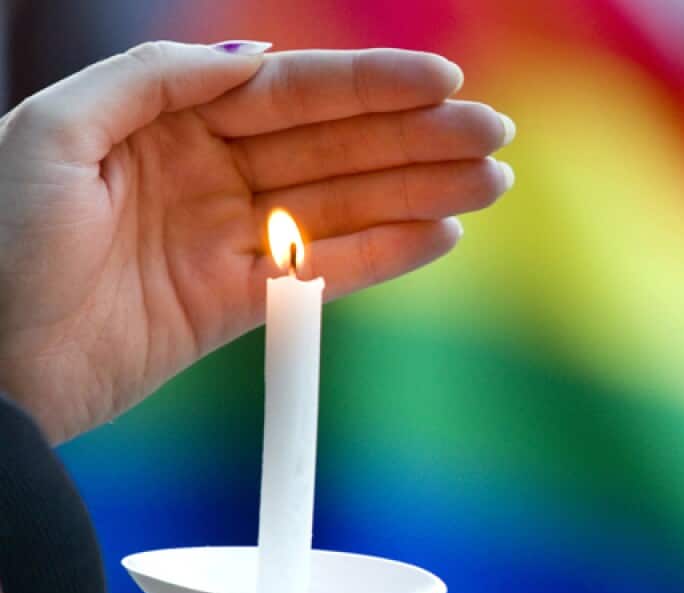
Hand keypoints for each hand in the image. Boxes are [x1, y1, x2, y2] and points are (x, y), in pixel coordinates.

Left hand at [0, 41, 514, 442]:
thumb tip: (253, 59)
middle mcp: (204, 170)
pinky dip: (385, 256)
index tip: (443, 79)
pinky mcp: (234, 304)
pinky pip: (325, 274)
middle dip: (417, 137)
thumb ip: (154, 81)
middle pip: (333, 146)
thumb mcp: (52, 133)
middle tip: (493, 133)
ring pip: (342, 206)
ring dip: (420, 193)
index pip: (291, 92)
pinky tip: (442, 236)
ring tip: (490, 182)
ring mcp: (224, 238)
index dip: (371, 84)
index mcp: (165, 118)